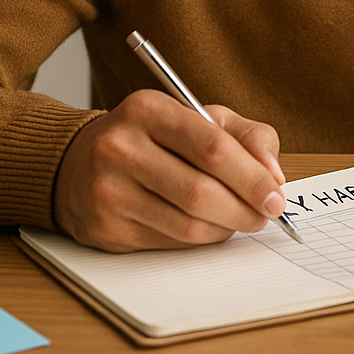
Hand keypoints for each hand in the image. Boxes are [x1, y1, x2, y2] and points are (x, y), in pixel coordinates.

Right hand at [53, 89, 288, 251]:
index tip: (277, 195)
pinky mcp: (106, 229)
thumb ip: (245, 136)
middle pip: (200, 192)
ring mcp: (109, 191)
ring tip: (240, 219)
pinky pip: (170, 243)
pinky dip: (200, 240)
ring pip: (188, 225)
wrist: (77, 163)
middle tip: (265, 214)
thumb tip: (274, 174)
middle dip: (244, 209)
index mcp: (149, 110)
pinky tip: (207, 226)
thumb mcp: (198, 118)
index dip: (252, 177)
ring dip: (226, 228)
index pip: (212, 147)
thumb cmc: (152, 138)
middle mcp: (122, 148)